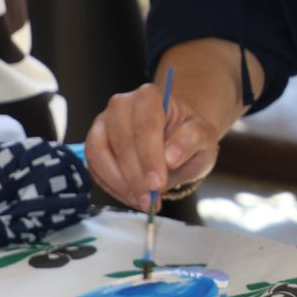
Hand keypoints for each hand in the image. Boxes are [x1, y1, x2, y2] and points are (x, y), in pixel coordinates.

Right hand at [84, 79, 220, 206]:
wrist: (175, 143)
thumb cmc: (189, 137)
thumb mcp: (204, 136)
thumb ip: (192, 140)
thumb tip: (171, 157)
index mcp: (149, 96)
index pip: (146, 125)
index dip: (150, 156)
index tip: (158, 183)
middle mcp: (121, 105)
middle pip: (121, 140)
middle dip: (135, 174)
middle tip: (150, 198)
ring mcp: (103, 124)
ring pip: (99, 153)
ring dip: (119, 182)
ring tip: (142, 201)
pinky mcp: (93, 144)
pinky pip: (93, 166)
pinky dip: (110, 186)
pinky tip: (131, 196)